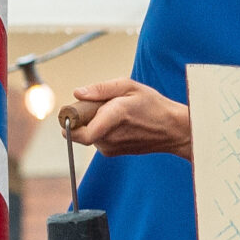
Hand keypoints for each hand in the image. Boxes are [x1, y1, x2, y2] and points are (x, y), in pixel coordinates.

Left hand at [65, 80, 192, 159]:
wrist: (172, 130)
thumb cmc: (153, 106)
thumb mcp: (129, 86)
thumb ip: (101, 88)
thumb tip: (77, 93)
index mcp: (113, 117)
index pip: (78, 132)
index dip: (68, 122)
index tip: (72, 110)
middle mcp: (109, 137)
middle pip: (79, 129)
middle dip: (82, 116)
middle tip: (98, 105)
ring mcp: (110, 148)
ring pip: (87, 133)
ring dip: (92, 123)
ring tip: (114, 113)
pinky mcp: (111, 152)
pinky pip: (96, 139)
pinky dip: (100, 129)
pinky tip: (118, 123)